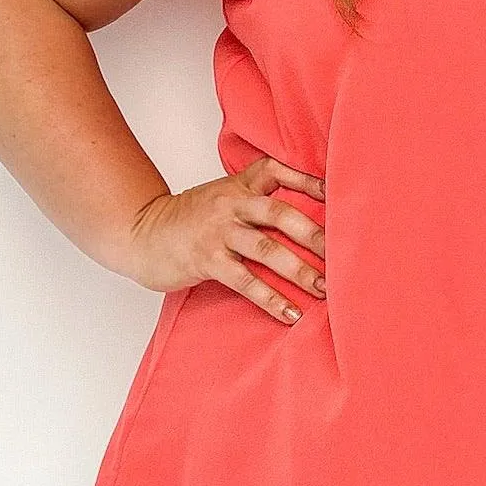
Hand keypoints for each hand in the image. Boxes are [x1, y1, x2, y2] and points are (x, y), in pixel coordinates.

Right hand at [123, 156, 326, 321]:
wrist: (140, 233)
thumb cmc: (188, 219)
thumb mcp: (221, 197)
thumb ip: (255, 199)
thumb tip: (303, 219)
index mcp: (238, 186)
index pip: (276, 171)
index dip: (307, 179)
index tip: (337, 192)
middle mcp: (231, 205)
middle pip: (279, 213)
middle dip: (314, 234)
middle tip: (345, 253)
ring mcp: (218, 232)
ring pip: (267, 250)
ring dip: (300, 271)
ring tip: (325, 289)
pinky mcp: (207, 260)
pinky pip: (245, 281)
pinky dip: (271, 299)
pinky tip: (290, 314)